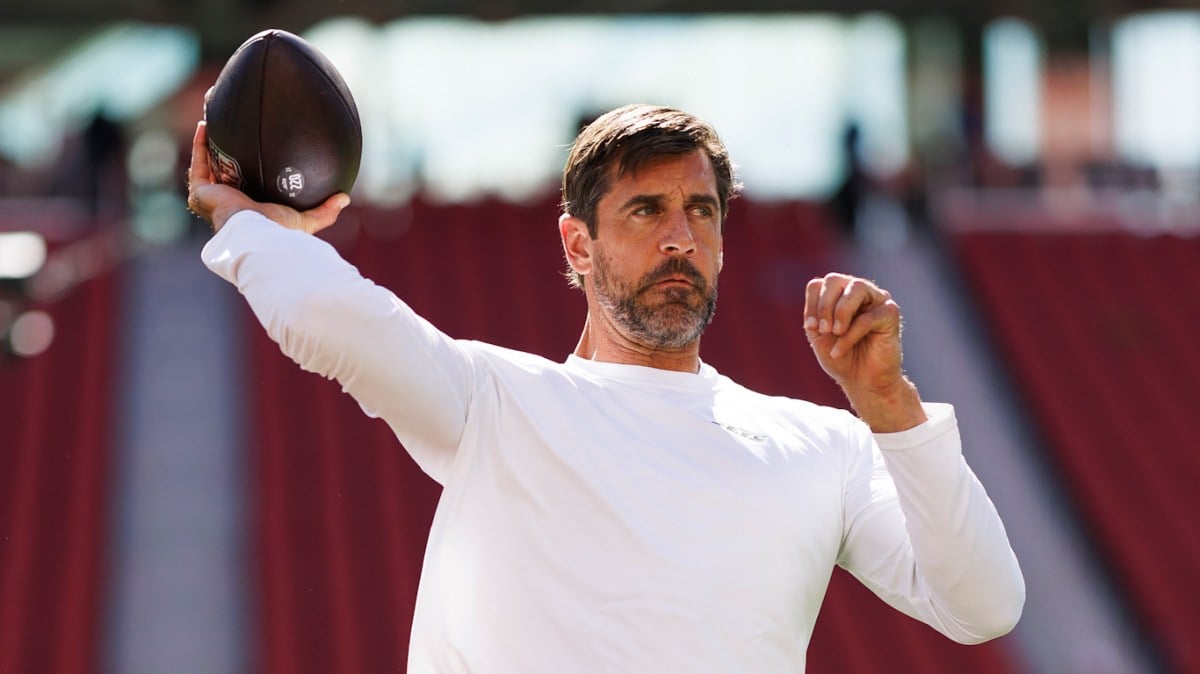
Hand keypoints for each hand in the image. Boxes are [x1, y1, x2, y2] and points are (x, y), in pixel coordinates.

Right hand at [186, 120, 349, 233]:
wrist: (256, 234)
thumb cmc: (279, 231)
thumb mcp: (306, 220)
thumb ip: (324, 211)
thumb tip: (345, 198)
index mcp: (249, 211)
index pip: (247, 189)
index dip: (247, 172)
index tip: (254, 154)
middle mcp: (228, 204)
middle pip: (224, 174)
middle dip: (226, 155)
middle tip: (233, 134)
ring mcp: (212, 198)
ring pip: (207, 165)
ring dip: (209, 144)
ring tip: (215, 121)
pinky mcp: (201, 192)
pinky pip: (199, 163)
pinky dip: (201, 144)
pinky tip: (206, 123)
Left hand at [803, 273, 925, 431]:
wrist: (862, 381)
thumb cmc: (841, 357)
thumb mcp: (819, 335)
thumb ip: (814, 315)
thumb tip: (815, 297)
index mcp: (839, 294)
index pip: (819, 284)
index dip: (812, 304)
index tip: (811, 328)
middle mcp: (859, 291)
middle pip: (834, 280)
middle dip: (824, 306)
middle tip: (823, 330)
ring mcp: (877, 299)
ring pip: (856, 288)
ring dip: (840, 311)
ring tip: (835, 333)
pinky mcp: (890, 314)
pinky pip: (867, 317)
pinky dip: (850, 335)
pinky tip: (840, 351)